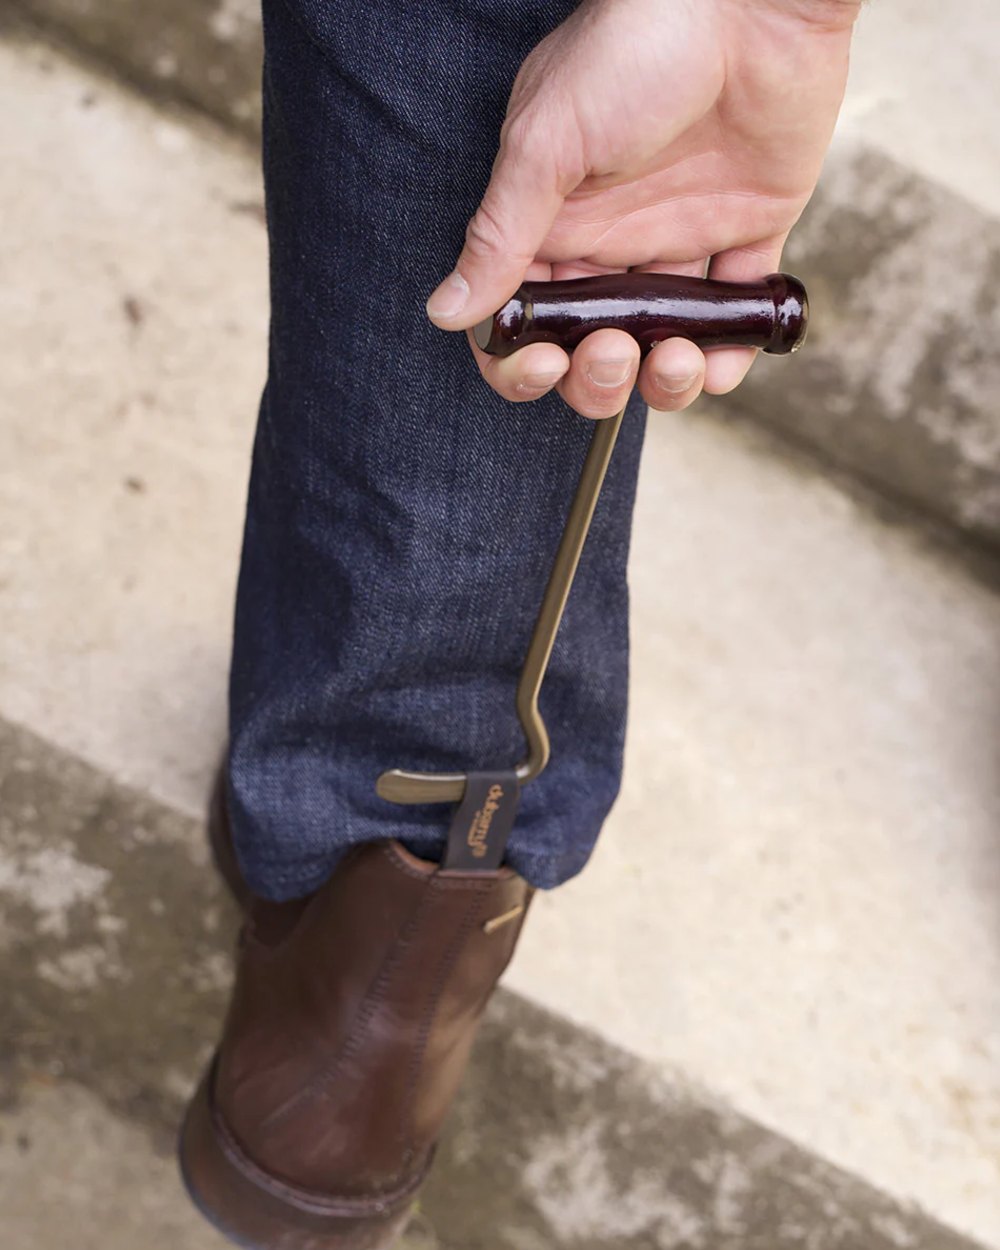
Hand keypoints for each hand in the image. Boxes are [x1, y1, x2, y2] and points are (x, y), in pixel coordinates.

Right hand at [426, 0, 859, 417]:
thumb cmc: (635, 46)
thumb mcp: (547, 144)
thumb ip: (499, 235)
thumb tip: (445, 311)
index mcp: (553, 223)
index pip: (522, 318)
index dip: (522, 359)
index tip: (542, 362)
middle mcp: (611, 242)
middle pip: (590, 347)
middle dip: (596, 377)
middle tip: (612, 353)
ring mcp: (678, 240)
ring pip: (661, 344)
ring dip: (663, 378)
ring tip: (674, 359)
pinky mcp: (747, 231)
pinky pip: (737, 314)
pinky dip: (730, 352)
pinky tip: (719, 356)